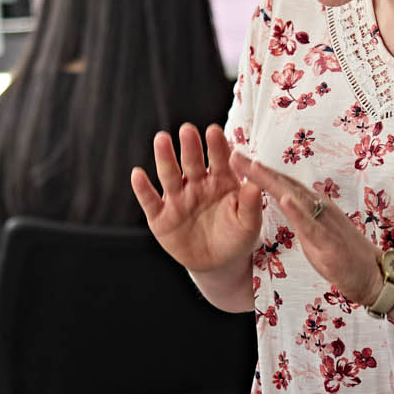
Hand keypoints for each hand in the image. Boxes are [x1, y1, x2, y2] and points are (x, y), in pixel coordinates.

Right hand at [130, 125, 262, 276]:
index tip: (214, 131)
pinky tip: (137, 175)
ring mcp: (177, 199)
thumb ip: (250, 205)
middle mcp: (197, 184)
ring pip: (169, 175)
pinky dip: (143, 188)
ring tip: (161, 140)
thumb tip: (256, 185)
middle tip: (187, 130)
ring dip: (164, 157)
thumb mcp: (248, 223)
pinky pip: (150, 201)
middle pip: (192, 162)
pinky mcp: (160, 216)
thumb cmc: (236, 237)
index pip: (219, 159)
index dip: (216, 146)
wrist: (218, 263)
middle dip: (189, 146)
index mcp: (220, 181)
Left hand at [228, 151, 382, 307]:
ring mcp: (325, 222)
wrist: (373, 275)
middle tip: (233, 154)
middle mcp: (320, 207)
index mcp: (314, 206)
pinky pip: (311, 225)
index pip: (284, 184)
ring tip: (252, 167)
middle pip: (285, 184)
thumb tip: (287, 203)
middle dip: (258, 170)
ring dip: (273, 182)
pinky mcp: (329, 242)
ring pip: (295, 197)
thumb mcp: (316, 232)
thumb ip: (302, 217)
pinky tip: (283, 199)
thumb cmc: (344, 255)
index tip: (237, 159)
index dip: (260, 171)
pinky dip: (297, 211)